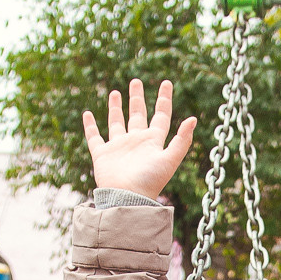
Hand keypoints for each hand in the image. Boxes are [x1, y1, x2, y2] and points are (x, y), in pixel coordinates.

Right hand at [82, 78, 197, 197]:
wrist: (127, 198)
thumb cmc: (150, 180)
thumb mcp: (170, 159)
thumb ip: (182, 140)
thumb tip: (193, 119)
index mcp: (153, 141)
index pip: (161, 116)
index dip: (164, 99)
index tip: (166, 82)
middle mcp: (136, 142)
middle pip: (138, 114)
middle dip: (137, 98)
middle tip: (136, 81)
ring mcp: (119, 147)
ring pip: (117, 122)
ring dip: (116, 108)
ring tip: (115, 92)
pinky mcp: (102, 154)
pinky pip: (95, 137)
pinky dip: (90, 126)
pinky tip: (87, 114)